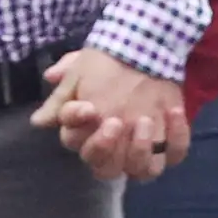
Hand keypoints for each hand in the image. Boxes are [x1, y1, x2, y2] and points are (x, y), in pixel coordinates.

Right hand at [41, 47, 188, 181]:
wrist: (141, 45)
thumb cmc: (105, 63)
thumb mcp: (78, 74)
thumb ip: (60, 98)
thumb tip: (40, 120)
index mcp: (86, 134)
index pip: (75, 143)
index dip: (80, 128)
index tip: (87, 107)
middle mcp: (113, 147)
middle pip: (105, 168)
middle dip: (107, 147)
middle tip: (115, 122)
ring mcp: (142, 148)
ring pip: (141, 172)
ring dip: (141, 152)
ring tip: (144, 121)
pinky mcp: (169, 141)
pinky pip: (175, 154)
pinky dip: (177, 138)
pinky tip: (173, 112)